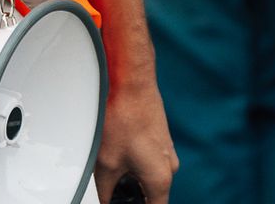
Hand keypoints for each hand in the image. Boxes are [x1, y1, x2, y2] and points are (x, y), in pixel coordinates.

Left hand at [94, 78, 176, 203]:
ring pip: (147, 174)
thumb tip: (104, 200)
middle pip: (150, 194)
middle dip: (130, 194)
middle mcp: (169, 166)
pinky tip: (115, 148)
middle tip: (110, 189)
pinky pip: (147, 157)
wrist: (131, 82)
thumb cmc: (122, 117)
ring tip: (109, 164)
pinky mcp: (159, 137)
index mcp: (160, 179)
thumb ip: (105, 190)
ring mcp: (166, 150)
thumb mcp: (106, 163)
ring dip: (130, 176)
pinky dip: (133, 159)